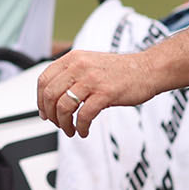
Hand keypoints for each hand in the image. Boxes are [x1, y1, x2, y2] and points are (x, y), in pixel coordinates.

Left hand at [37, 50, 157, 136]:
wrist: (148, 69)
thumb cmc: (120, 71)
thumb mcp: (89, 64)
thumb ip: (71, 75)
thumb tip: (51, 98)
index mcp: (73, 59)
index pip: (43, 80)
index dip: (40, 100)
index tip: (44, 113)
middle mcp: (79, 66)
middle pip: (50, 95)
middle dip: (51, 115)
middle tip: (57, 124)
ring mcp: (92, 79)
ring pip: (64, 107)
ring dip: (64, 124)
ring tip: (71, 130)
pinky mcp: (105, 93)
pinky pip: (83, 115)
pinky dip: (81, 127)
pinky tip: (84, 131)